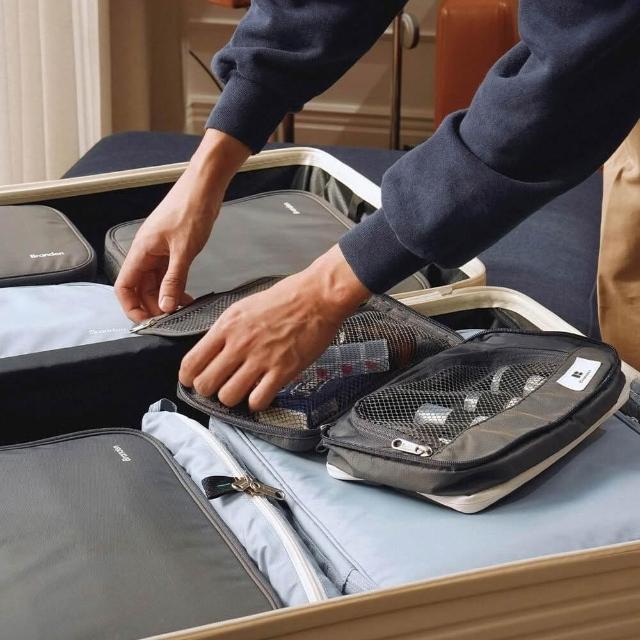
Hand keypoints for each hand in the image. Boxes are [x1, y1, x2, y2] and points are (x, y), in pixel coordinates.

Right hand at [115, 130, 249, 321]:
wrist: (204, 186)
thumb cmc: (191, 210)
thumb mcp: (184, 250)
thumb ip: (174, 280)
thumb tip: (165, 307)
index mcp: (140, 251)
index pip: (124, 286)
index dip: (131, 307)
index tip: (147, 322)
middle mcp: (146, 252)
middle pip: (139, 288)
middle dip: (151, 306)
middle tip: (170, 321)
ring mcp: (159, 251)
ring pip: (154, 282)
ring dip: (165, 298)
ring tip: (182, 311)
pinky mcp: (172, 249)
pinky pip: (167, 274)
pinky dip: (174, 287)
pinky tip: (187, 297)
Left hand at [179, 245, 369, 410]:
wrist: (317, 297)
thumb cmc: (285, 298)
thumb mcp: (244, 307)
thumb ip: (226, 330)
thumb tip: (212, 350)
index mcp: (226, 326)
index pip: (191, 363)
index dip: (189, 378)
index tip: (194, 380)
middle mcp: (239, 344)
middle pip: (205, 384)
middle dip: (209, 390)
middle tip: (219, 386)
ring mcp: (261, 359)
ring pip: (228, 397)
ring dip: (233, 398)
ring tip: (242, 390)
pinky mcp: (282, 371)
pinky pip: (258, 400)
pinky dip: (257, 402)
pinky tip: (261, 393)